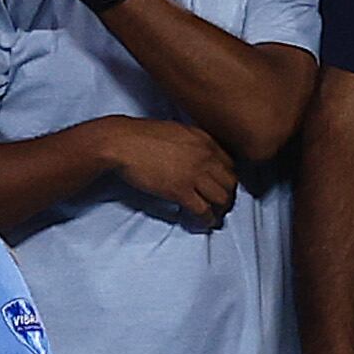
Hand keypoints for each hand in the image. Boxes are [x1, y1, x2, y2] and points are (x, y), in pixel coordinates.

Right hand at [96, 117, 238, 227]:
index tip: (221, 189)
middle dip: (227, 198)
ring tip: (213, 218)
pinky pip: (203, 211)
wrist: (123, 142)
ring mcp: (195, 174)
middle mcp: (205, 156)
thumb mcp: (177, 131)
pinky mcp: (181, 191)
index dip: (227, 180)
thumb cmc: (142, 136)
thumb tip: (197, 159)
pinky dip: (205, 220)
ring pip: (221, 199)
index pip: (230, 165)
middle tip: (220, 208)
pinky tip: (201, 223)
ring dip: (219, 212)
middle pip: (230, 183)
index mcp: (205, 140)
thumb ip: (193, 144)